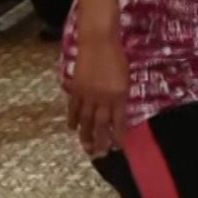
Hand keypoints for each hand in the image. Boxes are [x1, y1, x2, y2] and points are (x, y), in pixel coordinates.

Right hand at [67, 35, 129, 156]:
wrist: (98, 43)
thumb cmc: (117, 57)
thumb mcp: (125, 78)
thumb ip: (121, 96)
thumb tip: (117, 112)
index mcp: (119, 95)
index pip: (119, 121)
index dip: (119, 135)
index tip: (119, 147)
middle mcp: (103, 98)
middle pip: (101, 124)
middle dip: (101, 141)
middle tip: (99, 155)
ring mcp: (88, 95)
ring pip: (85, 120)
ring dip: (85, 135)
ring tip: (86, 148)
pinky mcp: (76, 89)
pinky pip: (73, 108)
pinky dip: (72, 119)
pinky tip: (72, 127)